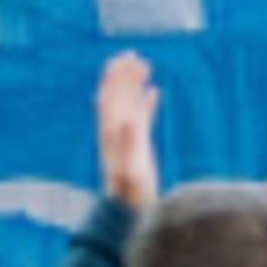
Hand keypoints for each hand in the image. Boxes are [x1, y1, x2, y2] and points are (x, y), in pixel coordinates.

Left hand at [96, 50, 160, 211]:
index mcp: (112, 133)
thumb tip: (127, 121)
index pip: (111, 98)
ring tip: (144, 66)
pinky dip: (146, 102)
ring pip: (128, 103)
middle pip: (117, 96)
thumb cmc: (130, 193)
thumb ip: (128, 145)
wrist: (129, 211)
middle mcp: (116, 132)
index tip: (125, 58)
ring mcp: (126, 137)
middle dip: (123, 75)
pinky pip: (142, 117)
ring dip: (134, 84)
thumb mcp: (130, 169)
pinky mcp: (138, 145)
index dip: (116, 77)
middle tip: (134, 55)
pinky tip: (155, 92)